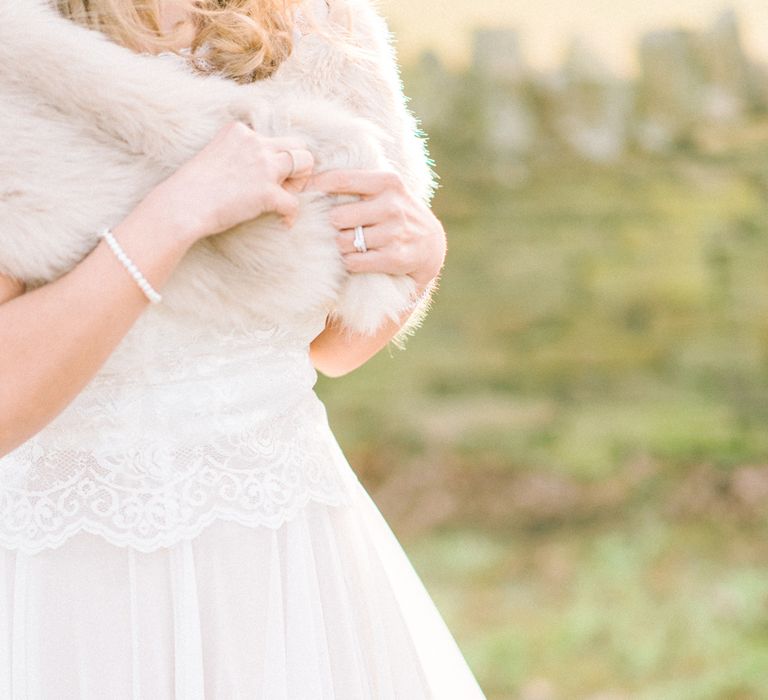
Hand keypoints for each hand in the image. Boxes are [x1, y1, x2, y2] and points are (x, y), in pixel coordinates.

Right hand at [150, 121, 314, 243]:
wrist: (182, 206)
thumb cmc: (192, 187)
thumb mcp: (214, 155)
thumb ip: (236, 154)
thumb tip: (255, 171)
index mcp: (240, 131)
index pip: (275, 138)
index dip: (276, 159)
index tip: (266, 176)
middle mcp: (255, 143)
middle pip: (298, 145)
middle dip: (297, 166)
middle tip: (285, 186)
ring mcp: (263, 166)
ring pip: (306, 163)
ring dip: (300, 183)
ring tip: (285, 199)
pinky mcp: (267, 192)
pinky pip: (295, 203)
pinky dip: (291, 215)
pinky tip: (282, 222)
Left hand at [305, 168, 445, 289]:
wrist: (430, 243)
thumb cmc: (395, 212)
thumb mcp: (385, 190)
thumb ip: (355, 183)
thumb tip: (308, 178)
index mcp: (388, 182)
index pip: (341, 180)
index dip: (315, 186)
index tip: (299, 193)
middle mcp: (392, 206)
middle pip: (338, 217)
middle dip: (333, 225)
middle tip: (338, 228)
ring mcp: (394, 233)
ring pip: (344, 242)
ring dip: (341, 245)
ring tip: (350, 243)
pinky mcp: (394, 258)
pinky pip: (354, 261)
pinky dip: (350, 261)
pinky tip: (357, 257)